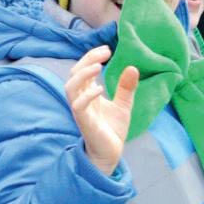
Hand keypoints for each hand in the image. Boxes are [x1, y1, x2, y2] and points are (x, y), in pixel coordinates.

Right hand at [65, 45, 137, 175]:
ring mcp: (81, 111)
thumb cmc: (112, 130)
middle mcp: (81, 100)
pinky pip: (78, 106)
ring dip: (83, 74)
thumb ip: (125, 88)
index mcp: (87, 94)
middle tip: (105, 53)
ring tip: (98, 66)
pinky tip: (99, 89)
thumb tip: (133, 67)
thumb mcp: (123, 105)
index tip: (107, 49)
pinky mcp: (84, 122)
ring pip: (70, 88)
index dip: (91, 57)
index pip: (82, 69)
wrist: (111, 153)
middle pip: (74, 74)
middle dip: (87, 60)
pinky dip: (87, 96)